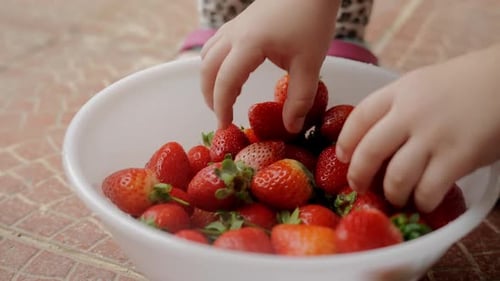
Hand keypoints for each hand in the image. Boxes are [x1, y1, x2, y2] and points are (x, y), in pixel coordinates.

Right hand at [200, 0, 338, 132]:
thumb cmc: (312, 21)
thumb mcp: (310, 64)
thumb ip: (300, 99)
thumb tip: (291, 128)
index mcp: (249, 45)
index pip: (225, 82)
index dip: (221, 108)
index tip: (225, 128)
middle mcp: (234, 35)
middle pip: (207, 70)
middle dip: (210, 97)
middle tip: (223, 117)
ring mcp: (233, 27)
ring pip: (206, 57)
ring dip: (210, 80)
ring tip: (225, 99)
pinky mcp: (238, 23)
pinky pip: (215, 47)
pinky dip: (216, 66)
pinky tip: (234, 76)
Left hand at [336, 44, 499, 211]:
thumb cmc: (463, 83)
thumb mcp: (421, 83)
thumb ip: (396, 106)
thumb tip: (371, 137)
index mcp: (398, 91)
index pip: (358, 118)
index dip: (345, 142)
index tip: (341, 157)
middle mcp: (410, 113)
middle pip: (369, 151)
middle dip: (358, 175)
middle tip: (358, 187)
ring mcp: (434, 135)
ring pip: (396, 176)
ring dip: (392, 193)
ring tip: (396, 197)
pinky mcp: (459, 156)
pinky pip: (428, 189)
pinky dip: (421, 201)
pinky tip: (423, 201)